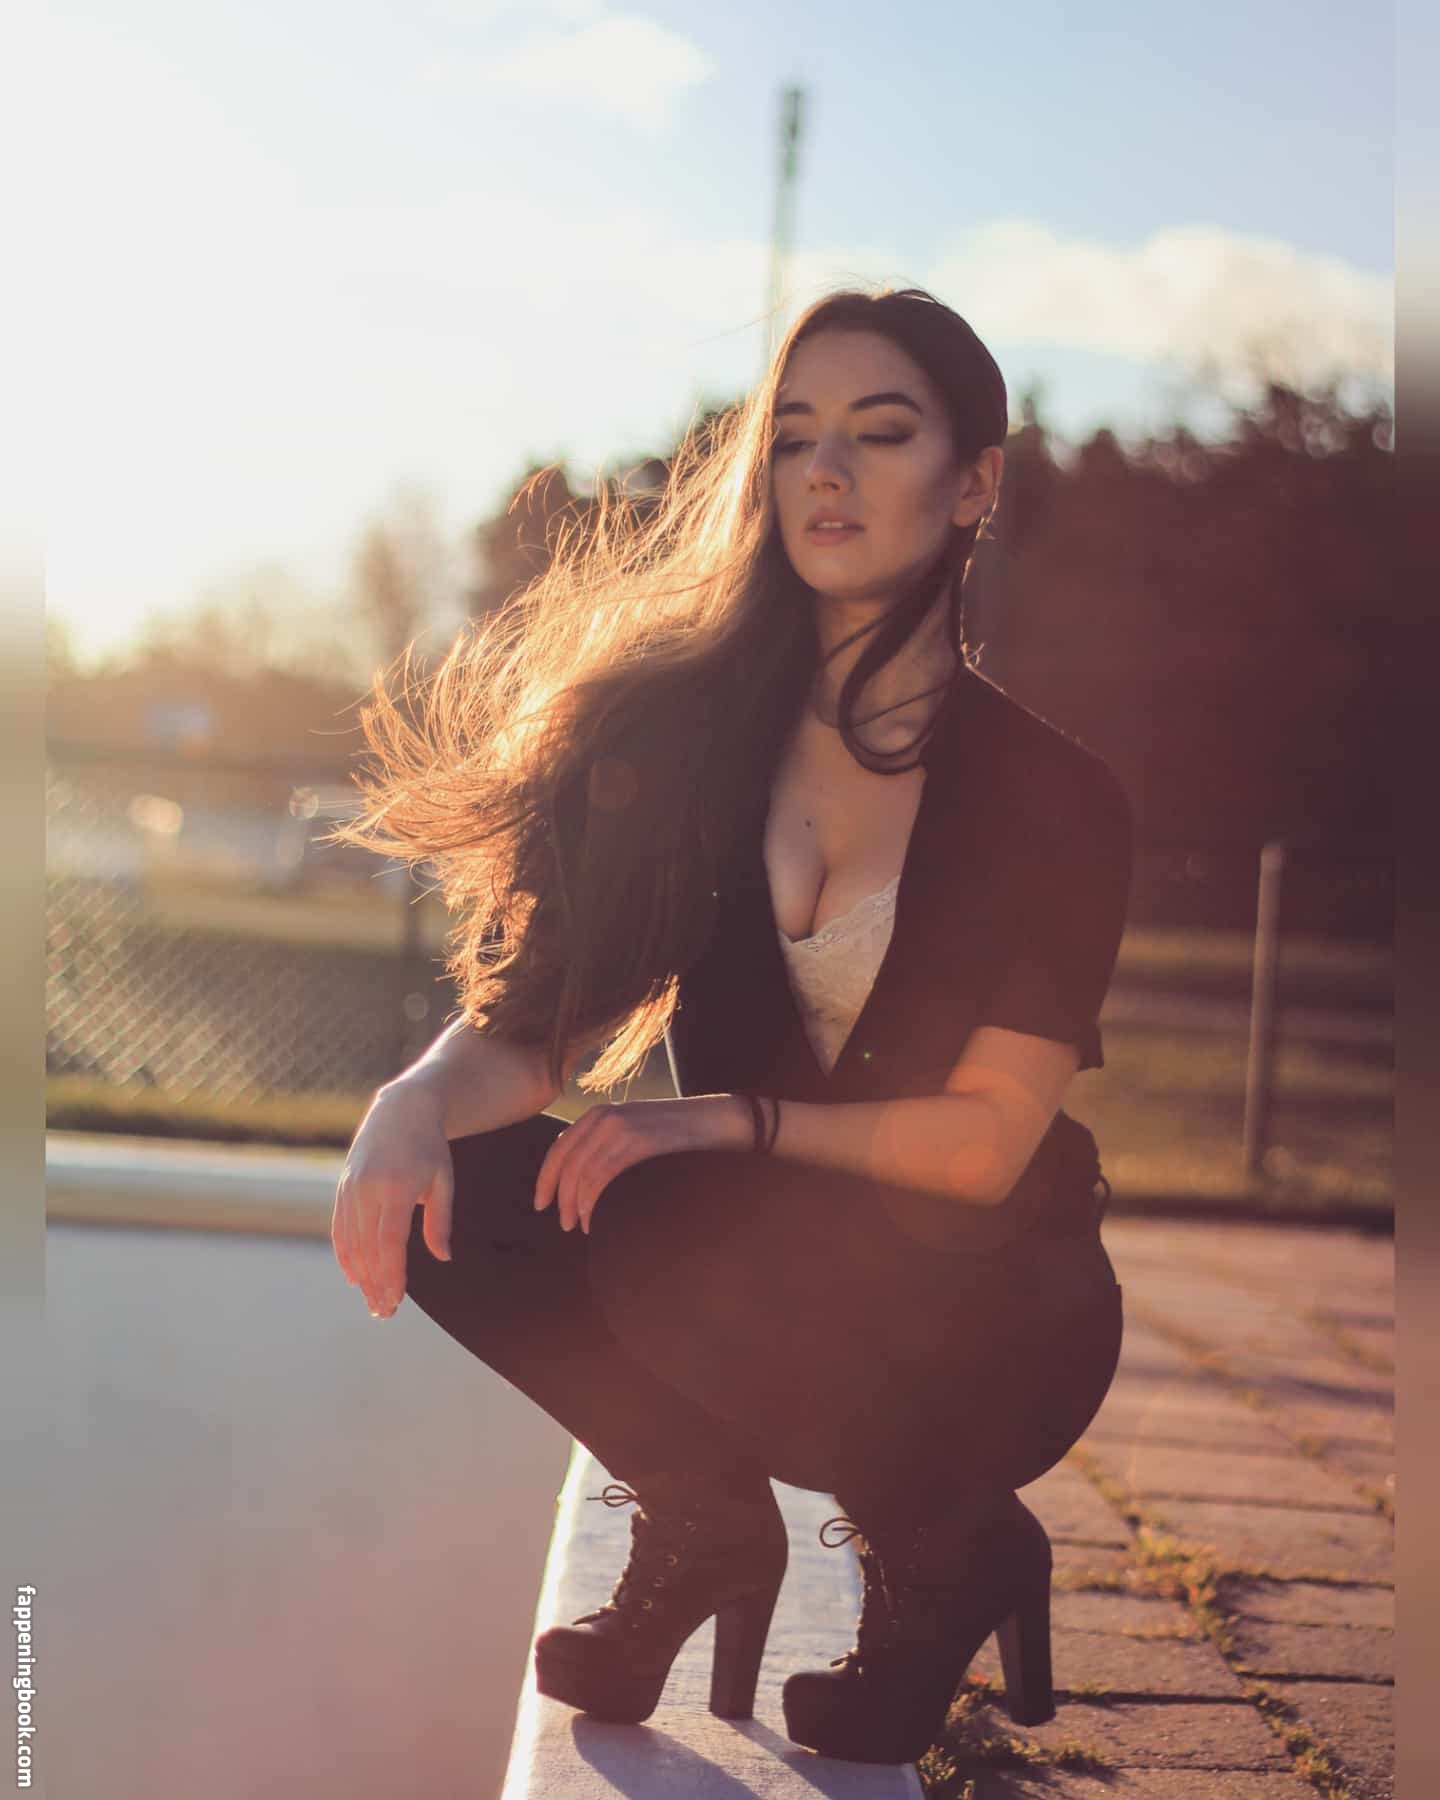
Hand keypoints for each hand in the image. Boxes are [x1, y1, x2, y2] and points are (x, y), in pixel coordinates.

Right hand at [332, 1081, 453, 1318]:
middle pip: (367, 1248)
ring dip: (360, 1275)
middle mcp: (368, 1188)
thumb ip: (440, 1221)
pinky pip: (339, 1228)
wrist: (400, 1109)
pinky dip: (345, 1255)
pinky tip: (354, 1277)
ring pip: (351, 1242)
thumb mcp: (443, 1180)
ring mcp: (351, 1187)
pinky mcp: (342, 1187)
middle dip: (375, 1283)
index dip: (391, 1274)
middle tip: (385, 1313)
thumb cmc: (429, 1148)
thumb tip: (443, 1258)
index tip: (397, 1300)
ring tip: (372, 1301)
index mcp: (396, 1186)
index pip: (390, 1241)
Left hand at [533, 1094, 748, 1234]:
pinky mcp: (639, 1142)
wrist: (716, 1122)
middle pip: (567, 1164)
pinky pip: (604, 1176)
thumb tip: (580, 1182)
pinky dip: (594, 1202)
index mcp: (599, 1114)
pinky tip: (595, 1219)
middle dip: (561, 1198)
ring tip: (581, 1226)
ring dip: (577, 1205)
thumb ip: (606, 1146)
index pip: (560, 1149)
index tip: (541, 1204)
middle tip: (564, 1224)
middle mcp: (604, 1117)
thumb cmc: (676, 1136)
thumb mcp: (634, 1131)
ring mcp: (622, 1128)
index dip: (546, 1179)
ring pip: (583, 1173)